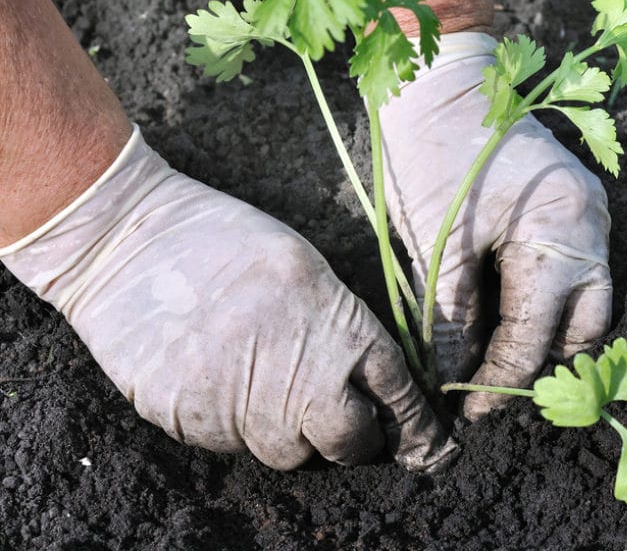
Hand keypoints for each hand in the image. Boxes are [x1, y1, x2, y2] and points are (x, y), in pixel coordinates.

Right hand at [0, 126, 456, 472]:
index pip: (397, 393)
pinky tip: (223, 381)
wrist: (125, 241)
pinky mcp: (191, 420)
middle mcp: (297, 375)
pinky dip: (238, 426)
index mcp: (336, 327)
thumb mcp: (305, 267)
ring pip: (289, 453)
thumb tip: (366, 382)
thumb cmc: (223, 240)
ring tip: (269, 387)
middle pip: (349, 442)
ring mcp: (240, 404)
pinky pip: (232, 445)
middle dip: (356, 440)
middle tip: (346, 423)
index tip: (434, 449)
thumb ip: (341, 325)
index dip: (417, 427)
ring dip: (293, 434)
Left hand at [380, 32, 612, 420]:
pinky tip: (508, 315)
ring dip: (548, 335)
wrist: (438, 78)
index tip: (473, 412)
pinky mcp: (575, 204)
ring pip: (585, 302)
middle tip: (492, 390)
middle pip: (584, 326)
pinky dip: (546, 299)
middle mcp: (590, 224)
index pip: (538, 332)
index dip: (503, 379)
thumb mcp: (437, 243)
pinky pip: (574, 269)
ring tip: (498, 360)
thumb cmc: (430, 152)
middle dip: (543, 366)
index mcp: (559, 230)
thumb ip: (451, 317)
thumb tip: (450, 377)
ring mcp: (590, 211)